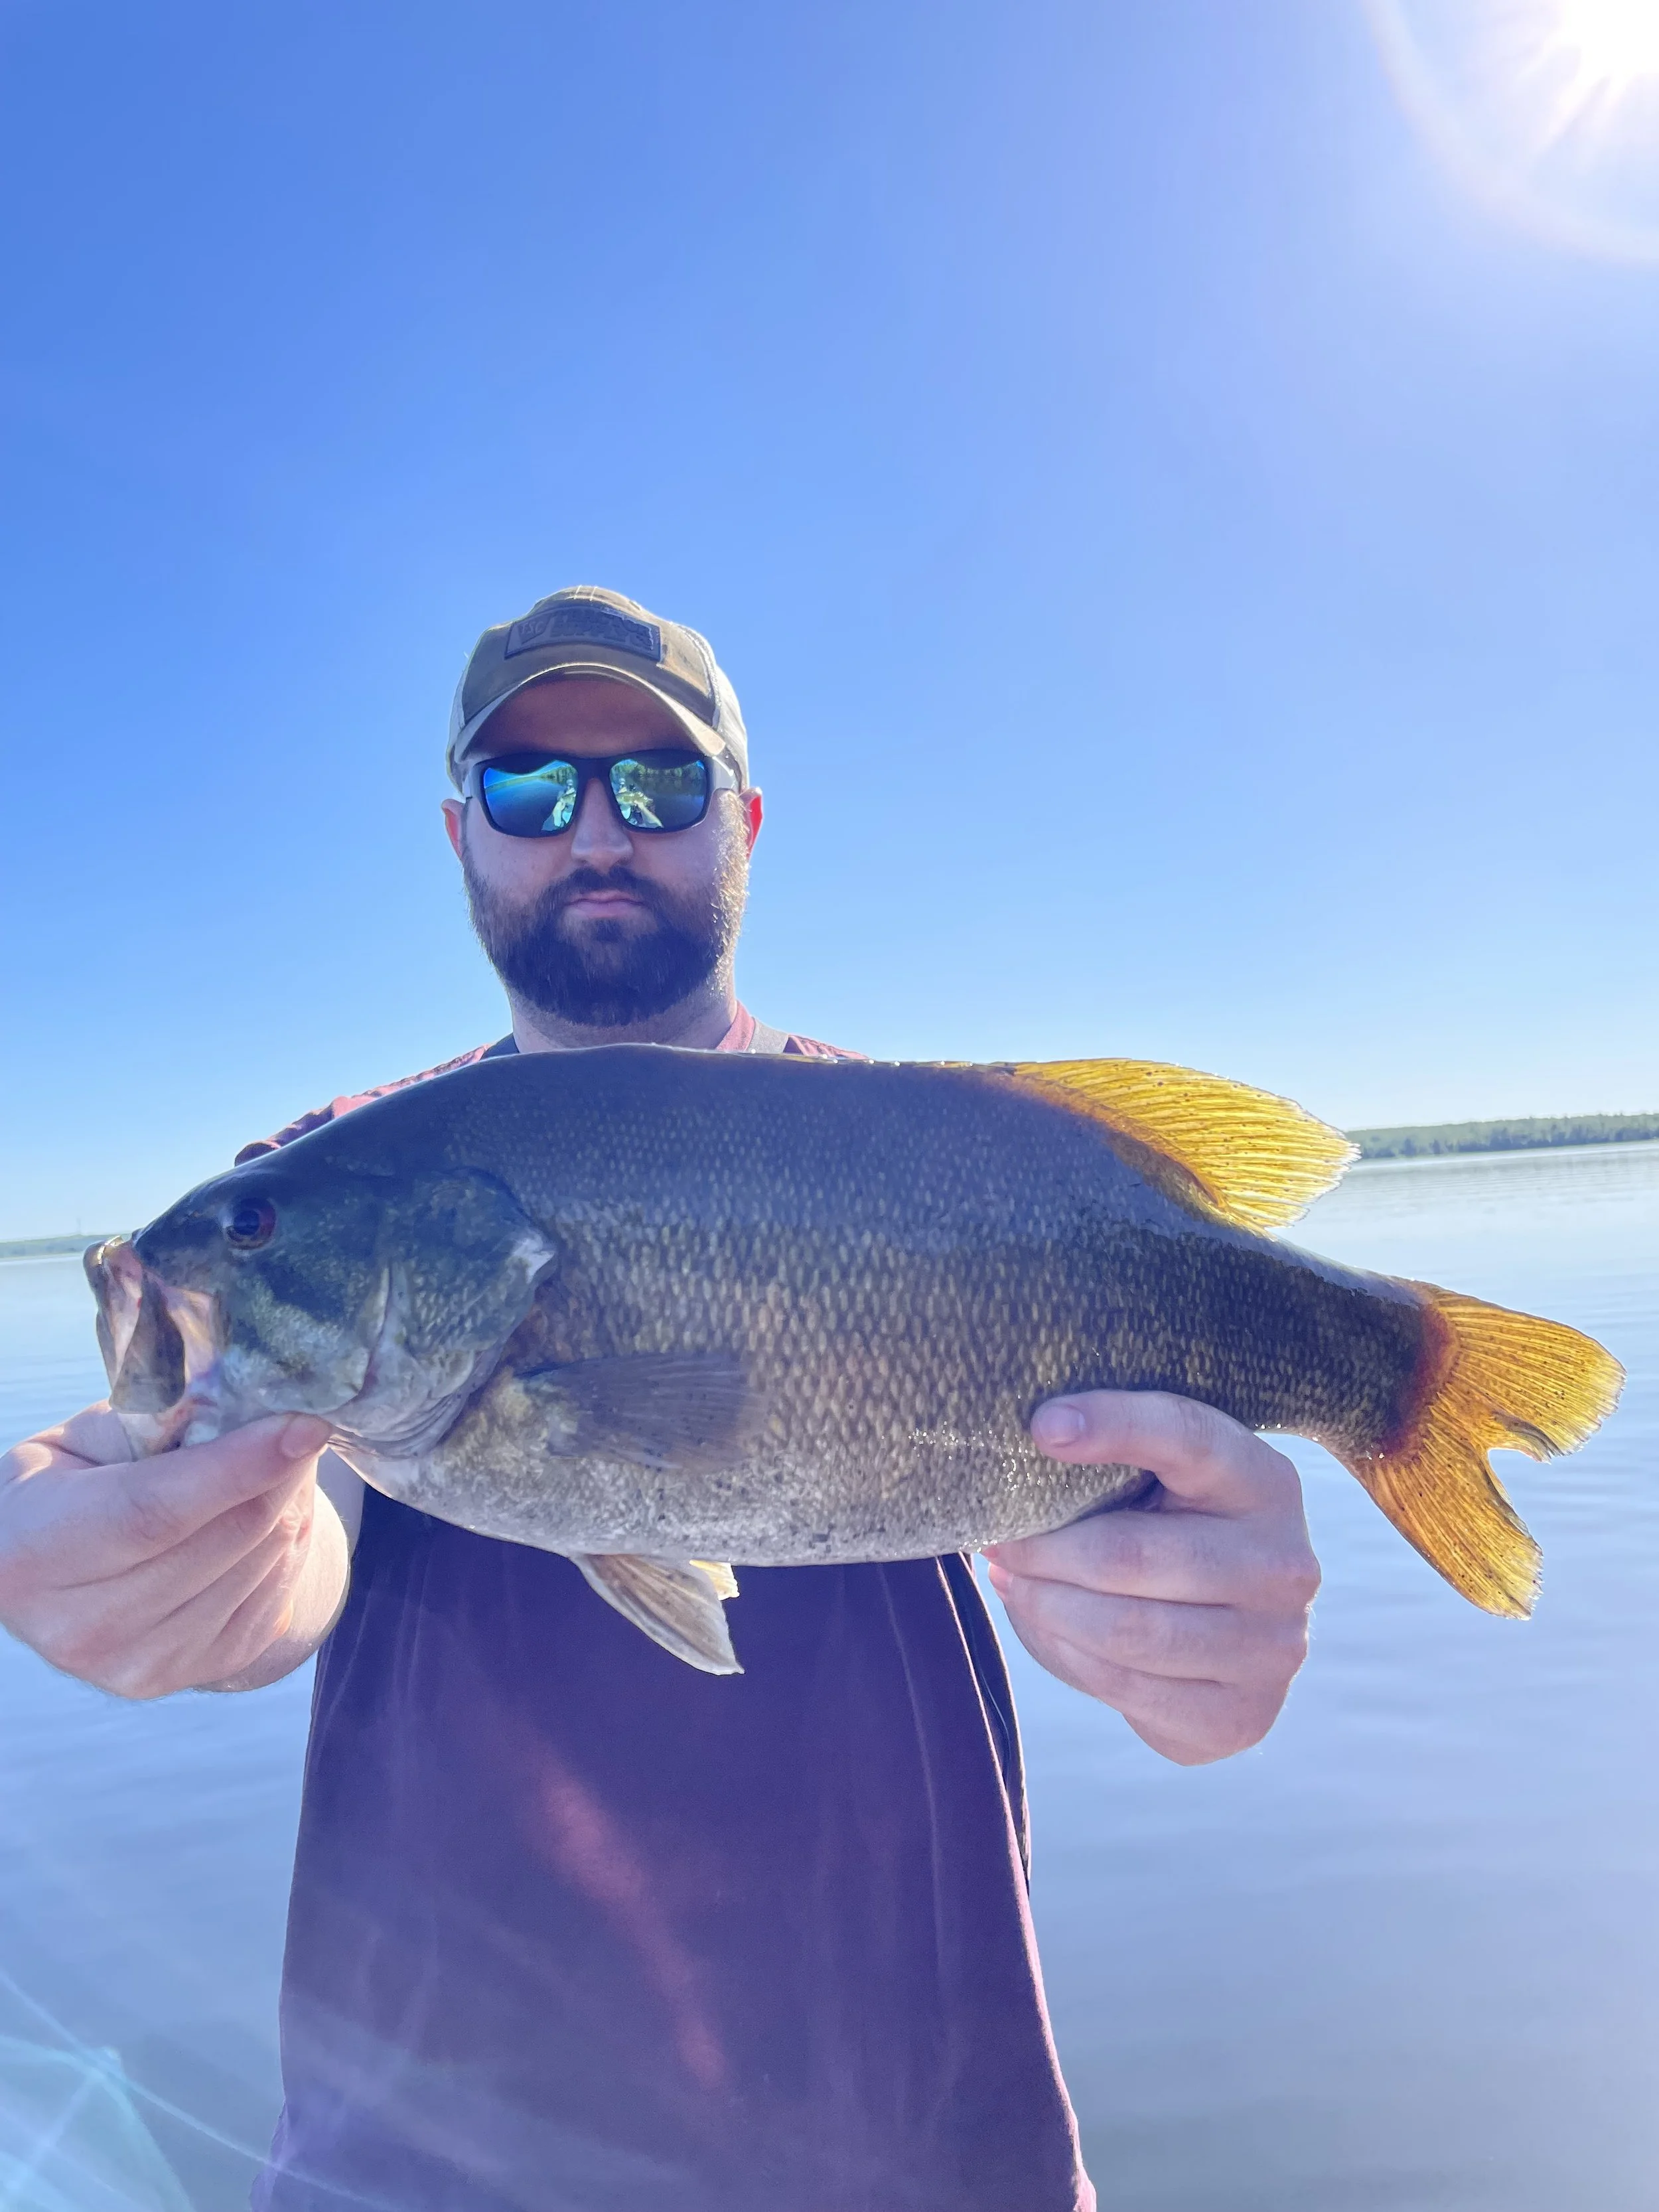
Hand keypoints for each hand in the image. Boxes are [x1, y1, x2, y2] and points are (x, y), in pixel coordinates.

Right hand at [0, 1402, 348, 1698]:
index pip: (154, 1512)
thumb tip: (254, 1405)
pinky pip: (275, 1601)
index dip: (237, 1466)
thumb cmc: (75, 1482)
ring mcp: (138, 1664)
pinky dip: (290, 1549)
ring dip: (292, 1508)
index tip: (305, 1426)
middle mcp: (80, 1627)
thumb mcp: (89, 1437)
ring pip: (261, 1568)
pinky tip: (273, 1517)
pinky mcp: (190, 1675)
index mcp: (35, 1553)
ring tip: (281, 1468)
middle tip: (302, 1427)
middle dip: (282, 1474)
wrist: (62, 1568)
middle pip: (224, 1539)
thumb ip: (160, 1417)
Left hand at [984, 1392, 1319, 1765]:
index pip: (1188, 1438)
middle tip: (998, 1540)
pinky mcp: (1244, 1714)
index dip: (1114, 1424)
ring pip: (1126, 1629)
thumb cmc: (1169, 1534)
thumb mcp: (1157, 1483)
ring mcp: (1273, 1646)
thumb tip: (1028, 1456)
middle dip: (1043, 1549)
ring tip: (1012, 1581)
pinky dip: (1068, 1655)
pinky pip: (1127, 1687)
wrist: (1226, 1635)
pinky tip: (1050, 1628)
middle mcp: (1284, 1563)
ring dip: (1045, 1606)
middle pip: (1130, 1554)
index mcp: (1263, 1482)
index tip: (1042, 1426)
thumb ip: (1109, 1464)